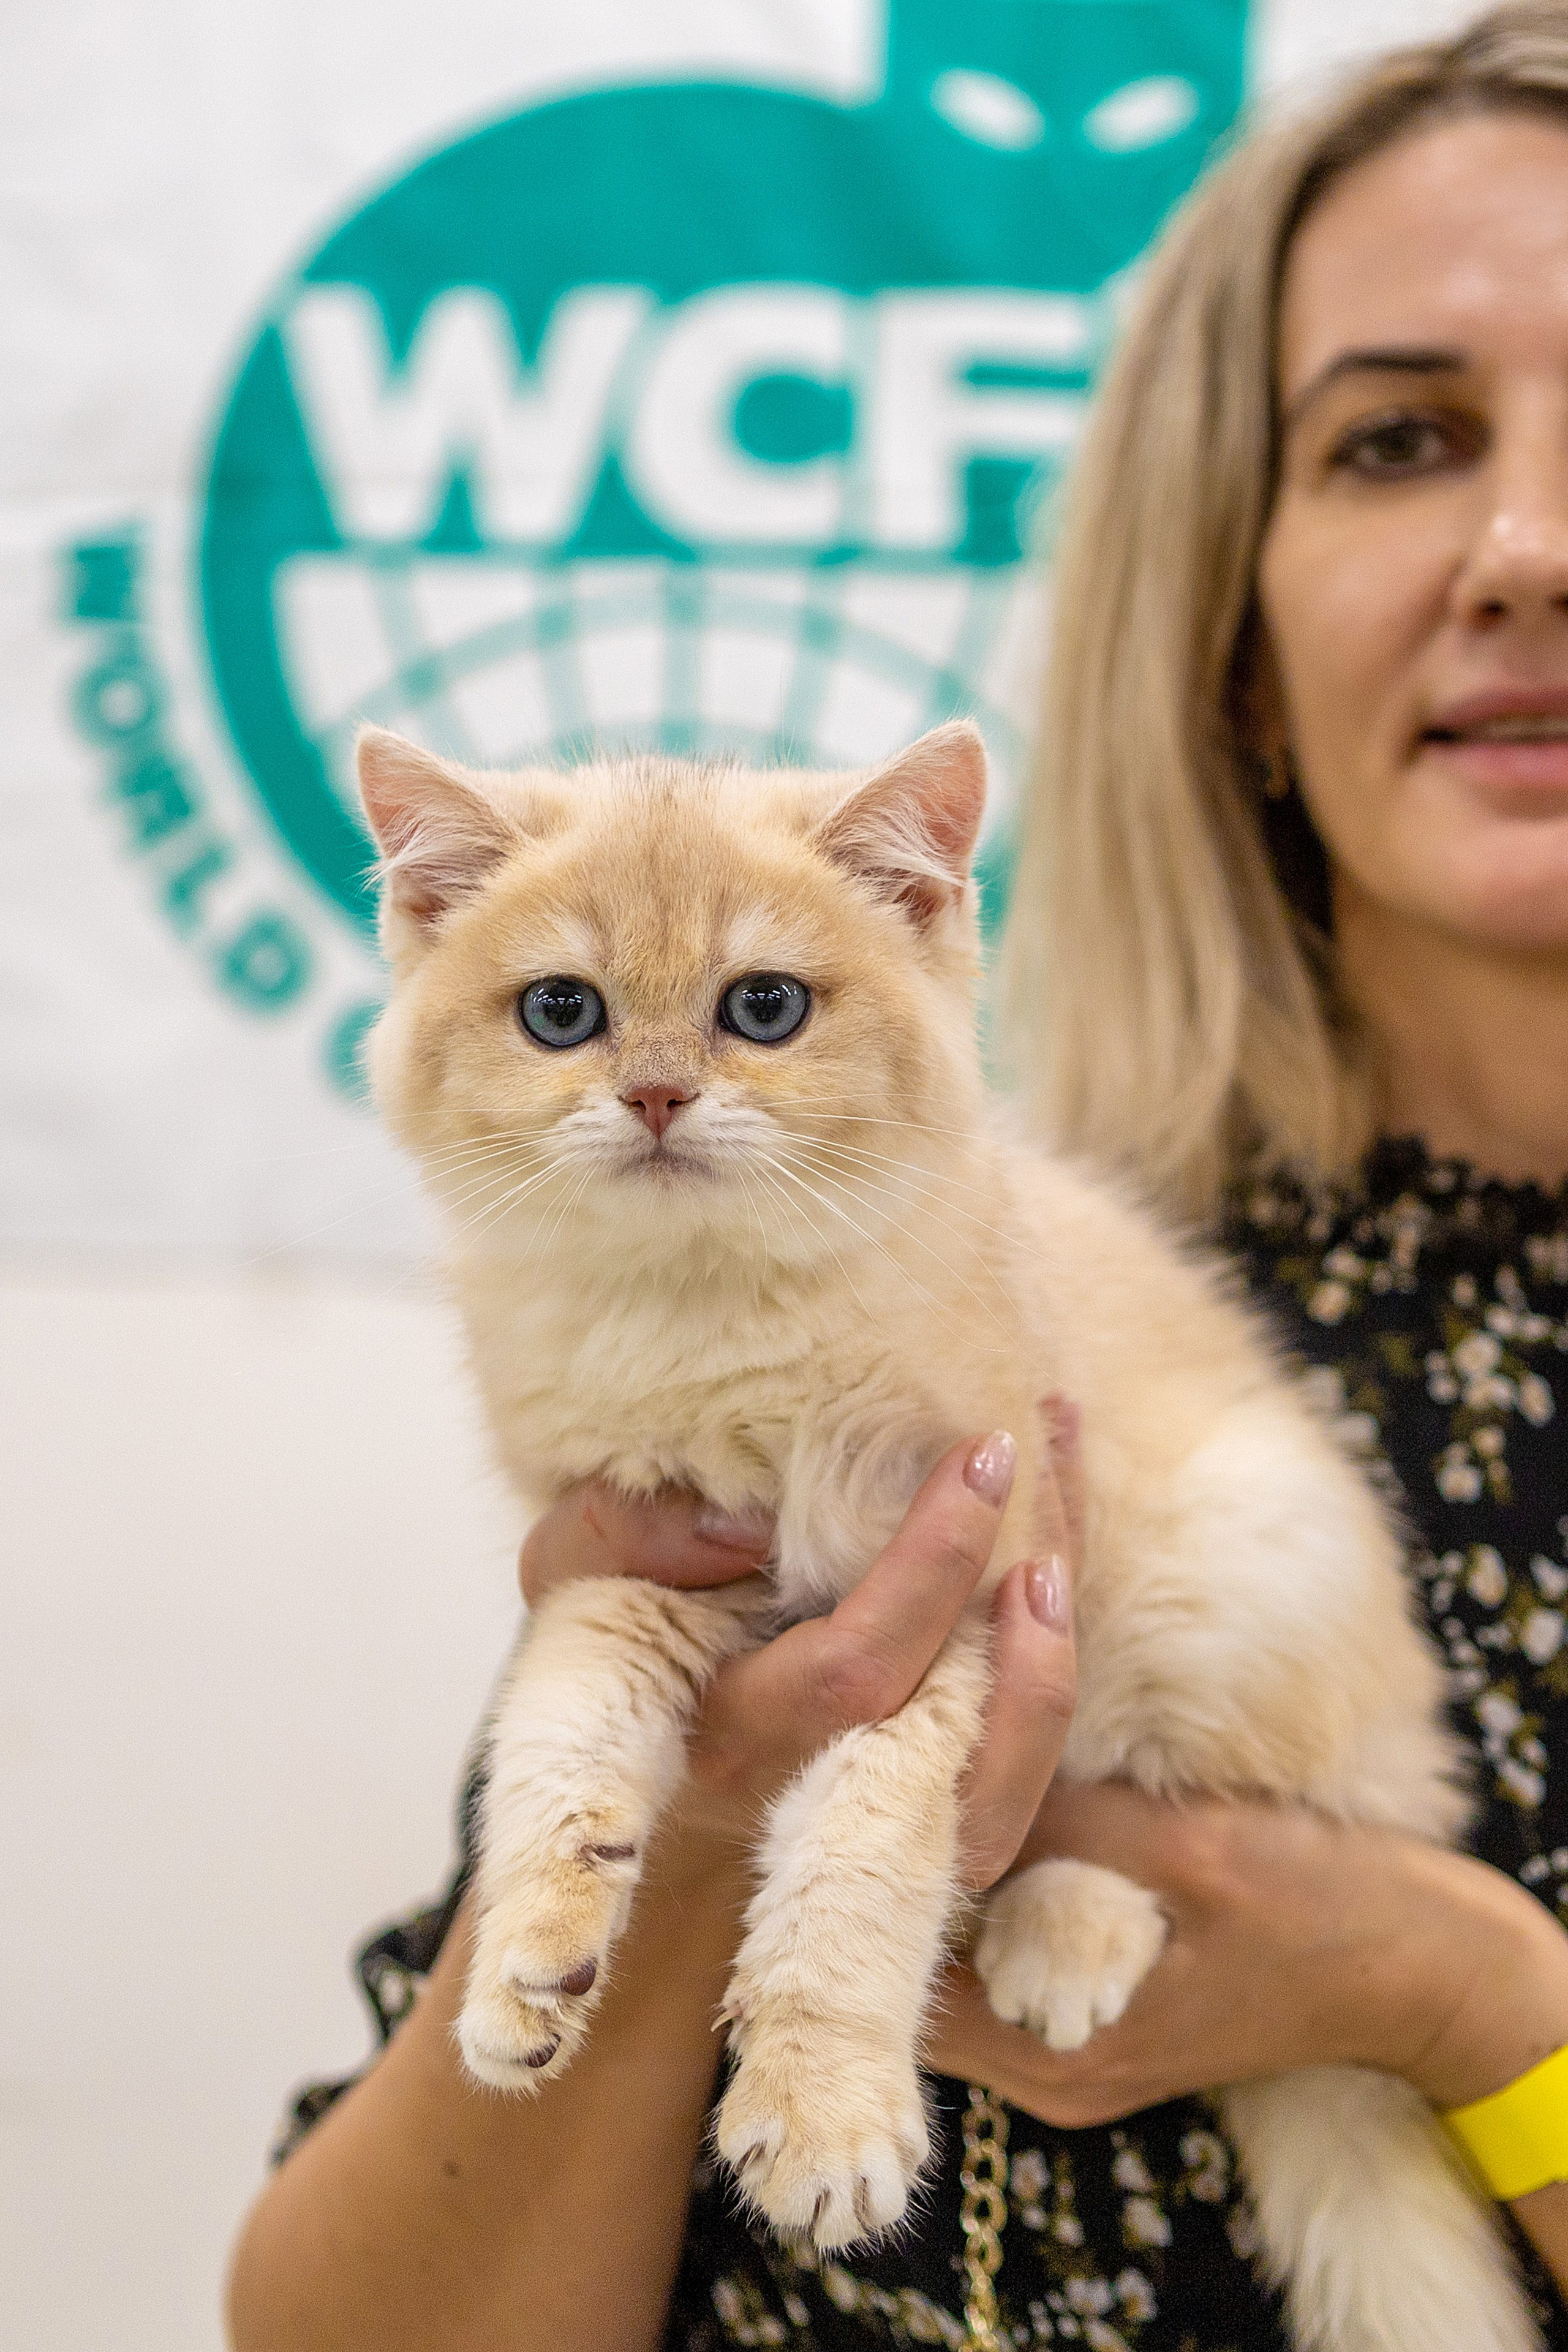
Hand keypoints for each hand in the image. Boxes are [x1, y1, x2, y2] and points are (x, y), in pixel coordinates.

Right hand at [517, 1404, 1081, 1885]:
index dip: (933, 1564)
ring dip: (1051, 1665)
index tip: (977, 1455)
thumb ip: (623, 1535)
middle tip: (1030, 1463)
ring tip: (1056, 1536)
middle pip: (953, 1729)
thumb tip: (745, 1525)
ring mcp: (871, 1836)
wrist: (610, 1770)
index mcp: (726, 1733)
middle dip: (1018, 1603)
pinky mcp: (917, 1833)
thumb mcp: (573, 1579)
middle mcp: (807, 1802)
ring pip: (998, 1791)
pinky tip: (1053, 1570)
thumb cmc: (600, 1646)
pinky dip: (1045, 1687)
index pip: (853, 1667)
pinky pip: (1007, 1787)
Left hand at [926, 1779, 1567, 2122]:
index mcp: (1062, 2054)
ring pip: (960, 1968)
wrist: (1417, 1964)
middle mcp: (1050, 2073)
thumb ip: (1070, 1822)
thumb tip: (960, 1763)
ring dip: (944, 1882)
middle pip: (919, 1984)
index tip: (849, 1803)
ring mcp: (1073, 2052)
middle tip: (870, 1770)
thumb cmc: (1313, 1906)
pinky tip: (988, 1815)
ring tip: (919, 1777)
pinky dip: (990, 1897)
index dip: (869, 1899)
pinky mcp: (1099, 2019)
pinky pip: (1006, 1963)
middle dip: (896, 1883)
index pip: (905, 1997)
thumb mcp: (1187, 1848)